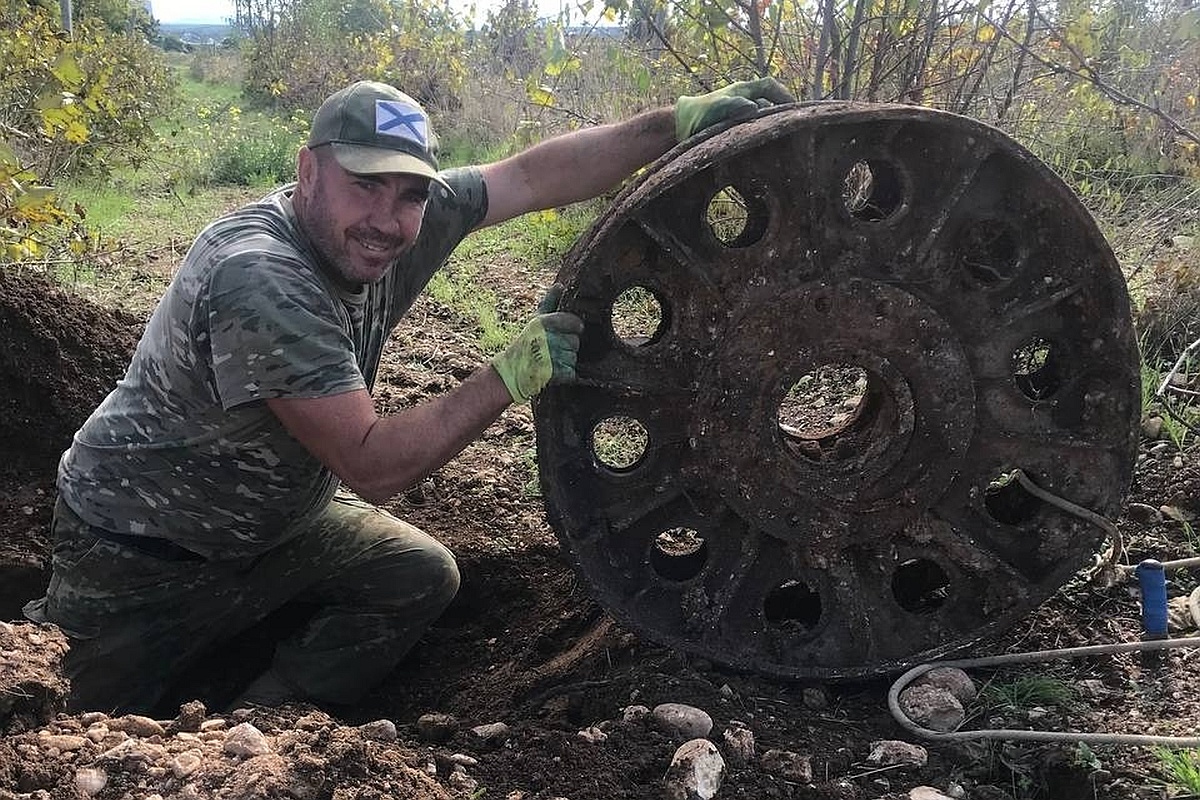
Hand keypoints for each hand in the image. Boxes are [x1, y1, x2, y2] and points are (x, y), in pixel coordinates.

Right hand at [492, 286, 583, 404]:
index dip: (574, 327)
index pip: (574, 322)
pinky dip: (565, 373)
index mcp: (543, 323)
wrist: (511, 371)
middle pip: (575, 341)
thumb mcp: (536, 321)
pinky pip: (571, 372)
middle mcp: (546, 339)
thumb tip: (560, 285)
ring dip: (566, 360)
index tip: (567, 331)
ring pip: (573, 357)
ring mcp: (550, 358)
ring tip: (551, 360)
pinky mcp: (554, 375)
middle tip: (553, 349)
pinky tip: (553, 371)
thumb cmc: (526, 343)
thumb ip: (549, 302)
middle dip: (567, 346)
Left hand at [674, 77, 795, 141]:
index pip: (770, 86)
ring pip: (762, 117)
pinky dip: (761, 135)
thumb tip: (755, 108)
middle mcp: (743, 100)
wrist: (677, 129)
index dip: (784, 95)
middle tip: (795, 127)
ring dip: (772, 125)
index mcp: (741, 90)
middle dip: (782, 112)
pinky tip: (765, 148)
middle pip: (770, 102)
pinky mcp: (733, 128)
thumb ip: (735, 106)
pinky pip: (753, 129)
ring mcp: (738, 114)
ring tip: (782, 140)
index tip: (796, 109)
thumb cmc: (696, 115)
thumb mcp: (716, 108)